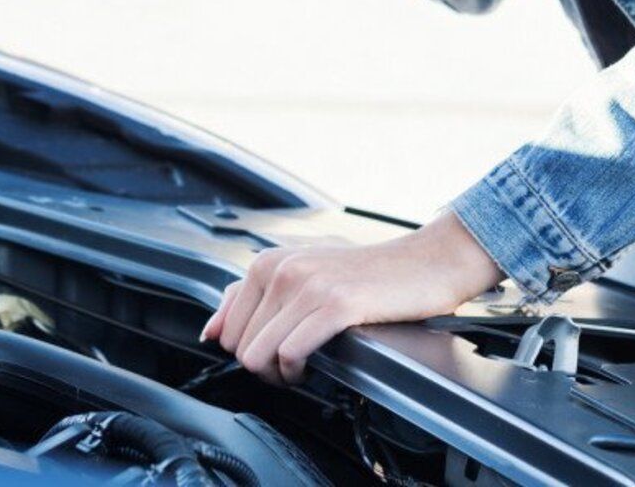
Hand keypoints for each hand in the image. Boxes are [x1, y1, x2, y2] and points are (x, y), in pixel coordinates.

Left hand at [199, 211, 502, 386]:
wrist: (423, 263)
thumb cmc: (366, 272)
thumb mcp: (304, 270)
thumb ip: (251, 295)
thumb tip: (211, 330)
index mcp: (270, 260)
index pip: (226, 329)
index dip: (248, 351)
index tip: (275, 351)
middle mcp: (282, 268)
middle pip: (240, 347)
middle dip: (264, 366)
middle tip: (295, 362)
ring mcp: (307, 284)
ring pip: (258, 355)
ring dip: (280, 373)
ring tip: (305, 364)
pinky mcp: (335, 304)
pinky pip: (290, 353)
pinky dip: (298, 371)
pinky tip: (318, 362)